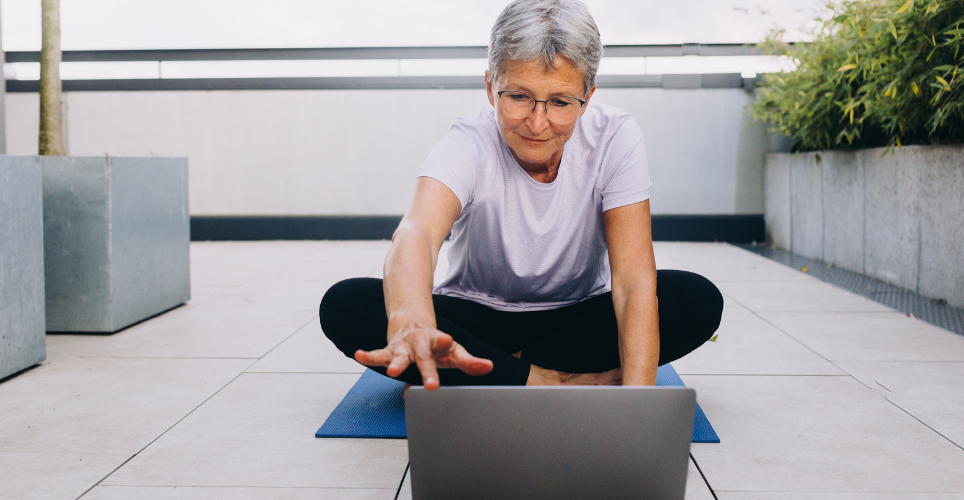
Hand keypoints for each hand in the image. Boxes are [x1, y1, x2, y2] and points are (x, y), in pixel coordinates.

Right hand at [354, 324, 492, 389]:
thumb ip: (469, 362)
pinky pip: (379, 355)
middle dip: (427, 370)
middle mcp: (420, 343)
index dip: (445, 343)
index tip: (447, 340)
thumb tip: (488, 367)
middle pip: (424, 356)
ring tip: (393, 372)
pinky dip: (369, 356)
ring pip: (399, 355)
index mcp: (438, 342)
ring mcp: (404, 347)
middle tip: (432, 385)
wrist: (412, 324)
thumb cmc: (436, 344)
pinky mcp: (390, 351)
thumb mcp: (453, 352)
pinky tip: (359, 355)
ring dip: (396, 364)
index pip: (444, 344)